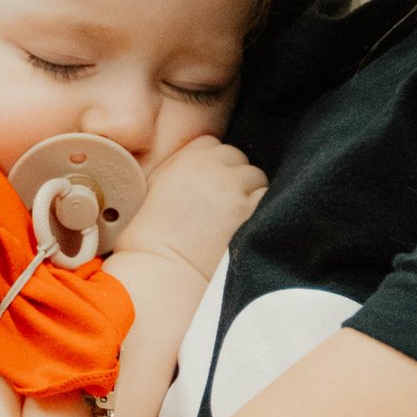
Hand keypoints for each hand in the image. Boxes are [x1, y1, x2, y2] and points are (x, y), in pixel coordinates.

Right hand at [123, 137, 266, 284]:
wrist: (160, 272)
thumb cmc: (149, 241)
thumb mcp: (153, 191)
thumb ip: (178, 170)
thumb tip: (199, 169)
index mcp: (184, 160)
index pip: (213, 144)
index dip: (214, 164)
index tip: (210, 185)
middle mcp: (210, 167)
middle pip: (237, 158)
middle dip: (234, 178)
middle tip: (225, 206)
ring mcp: (232, 188)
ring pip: (256, 178)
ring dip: (250, 194)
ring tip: (236, 220)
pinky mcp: (249, 211)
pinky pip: (267, 198)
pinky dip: (262, 211)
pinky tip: (246, 228)